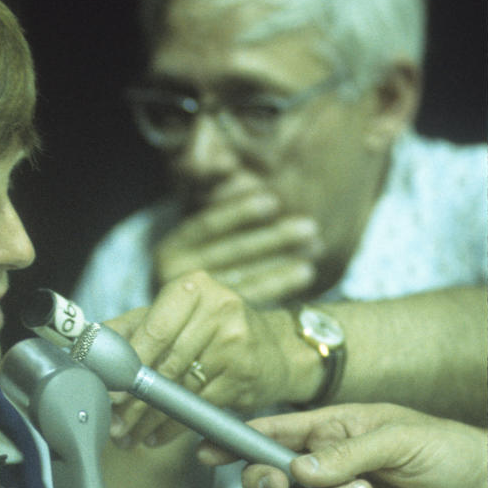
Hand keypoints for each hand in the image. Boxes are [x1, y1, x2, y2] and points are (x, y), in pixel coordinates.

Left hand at [102, 270, 293, 448]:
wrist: (276, 347)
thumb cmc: (212, 328)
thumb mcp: (174, 315)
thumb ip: (132, 326)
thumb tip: (87, 344)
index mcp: (192, 289)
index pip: (152, 330)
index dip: (127, 363)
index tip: (106, 389)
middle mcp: (219, 309)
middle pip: (165, 364)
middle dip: (134, 400)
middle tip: (113, 422)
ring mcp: (236, 342)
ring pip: (181, 389)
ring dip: (149, 419)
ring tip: (128, 435)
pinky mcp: (246, 374)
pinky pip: (199, 406)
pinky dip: (173, 426)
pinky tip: (155, 436)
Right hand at [155, 189, 320, 305]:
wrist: (184, 319)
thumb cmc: (204, 260)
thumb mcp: (205, 233)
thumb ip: (220, 207)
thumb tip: (234, 169)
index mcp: (171, 247)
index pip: (205, 226)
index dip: (238, 212)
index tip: (272, 200)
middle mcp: (174, 276)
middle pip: (229, 252)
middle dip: (272, 237)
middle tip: (310, 226)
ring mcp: (194, 303)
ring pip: (244, 276)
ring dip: (282, 259)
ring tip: (316, 246)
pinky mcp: (212, 319)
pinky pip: (250, 299)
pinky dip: (279, 282)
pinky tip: (305, 272)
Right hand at [196, 403, 487, 487]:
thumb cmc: (445, 447)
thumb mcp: (396, 435)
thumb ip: (344, 452)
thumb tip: (297, 471)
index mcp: (327, 432)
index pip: (268, 435)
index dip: (232, 443)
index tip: (204, 452)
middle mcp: (325, 469)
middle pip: (268, 482)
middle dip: (270, 484)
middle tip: (288, 482)